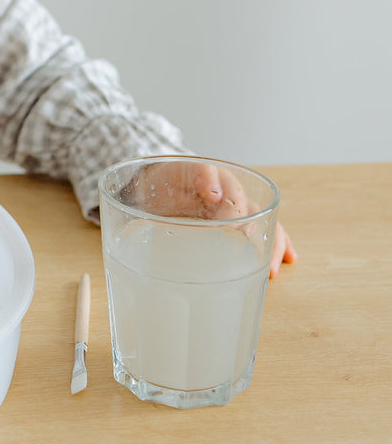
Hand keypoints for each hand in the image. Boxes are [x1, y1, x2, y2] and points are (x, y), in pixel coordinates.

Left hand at [131, 160, 296, 278]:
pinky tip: (288, 258)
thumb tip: (216, 193)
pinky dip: (276, 243)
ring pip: (265, 224)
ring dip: (272, 245)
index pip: (234, 195)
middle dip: (264, 237)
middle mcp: (234, 193)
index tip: (234, 231)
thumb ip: (197, 175)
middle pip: (257, 213)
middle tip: (263, 261)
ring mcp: (237, 208)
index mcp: (220, 178)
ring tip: (272, 270)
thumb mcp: (173, 173)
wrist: (157, 185)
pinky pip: (262, 230)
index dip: (235, 213)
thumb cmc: (165, 180)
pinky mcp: (236, 222)